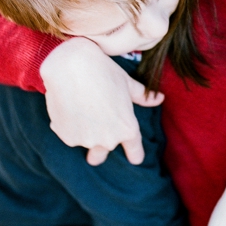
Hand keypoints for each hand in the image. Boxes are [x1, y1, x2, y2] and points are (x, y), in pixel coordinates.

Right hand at [39, 37, 164, 165]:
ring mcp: (86, 140)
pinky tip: (67, 109)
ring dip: (83, 134)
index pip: (134, 150)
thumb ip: (143, 96)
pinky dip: (68, 126)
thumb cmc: (104, 71)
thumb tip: (160, 98)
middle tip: (95, 154)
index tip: (135, 159)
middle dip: (99, 154)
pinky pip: (68, 134)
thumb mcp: (127, 83)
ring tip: (79, 113)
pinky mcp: (66, 136)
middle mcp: (108, 139)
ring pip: (85, 142)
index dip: (135, 154)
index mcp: (127, 128)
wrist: (71, 66)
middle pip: (103, 153)